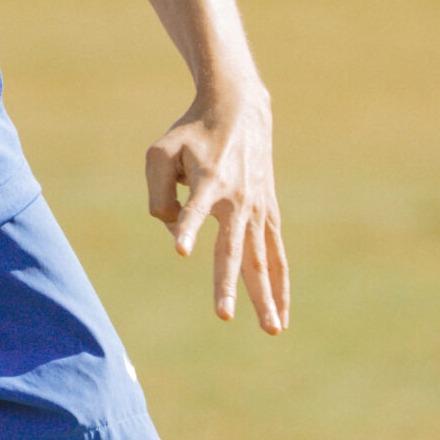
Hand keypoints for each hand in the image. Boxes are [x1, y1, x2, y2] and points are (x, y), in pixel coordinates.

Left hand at [147, 82, 288, 332]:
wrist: (239, 109)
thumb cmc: (191, 134)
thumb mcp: (160, 154)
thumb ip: (158, 197)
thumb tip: (178, 235)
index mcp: (208, 180)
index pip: (194, 209)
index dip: (187, 228)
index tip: (181, 250)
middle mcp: (237, 199)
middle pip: (232, 249)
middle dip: (228, 283)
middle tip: (223, 315)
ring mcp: (257, 208)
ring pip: (262, 260)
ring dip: (266, 295)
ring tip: (272, 329)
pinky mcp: (268, 213)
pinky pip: (276, 254)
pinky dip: (280, 283)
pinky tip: (281, 312)